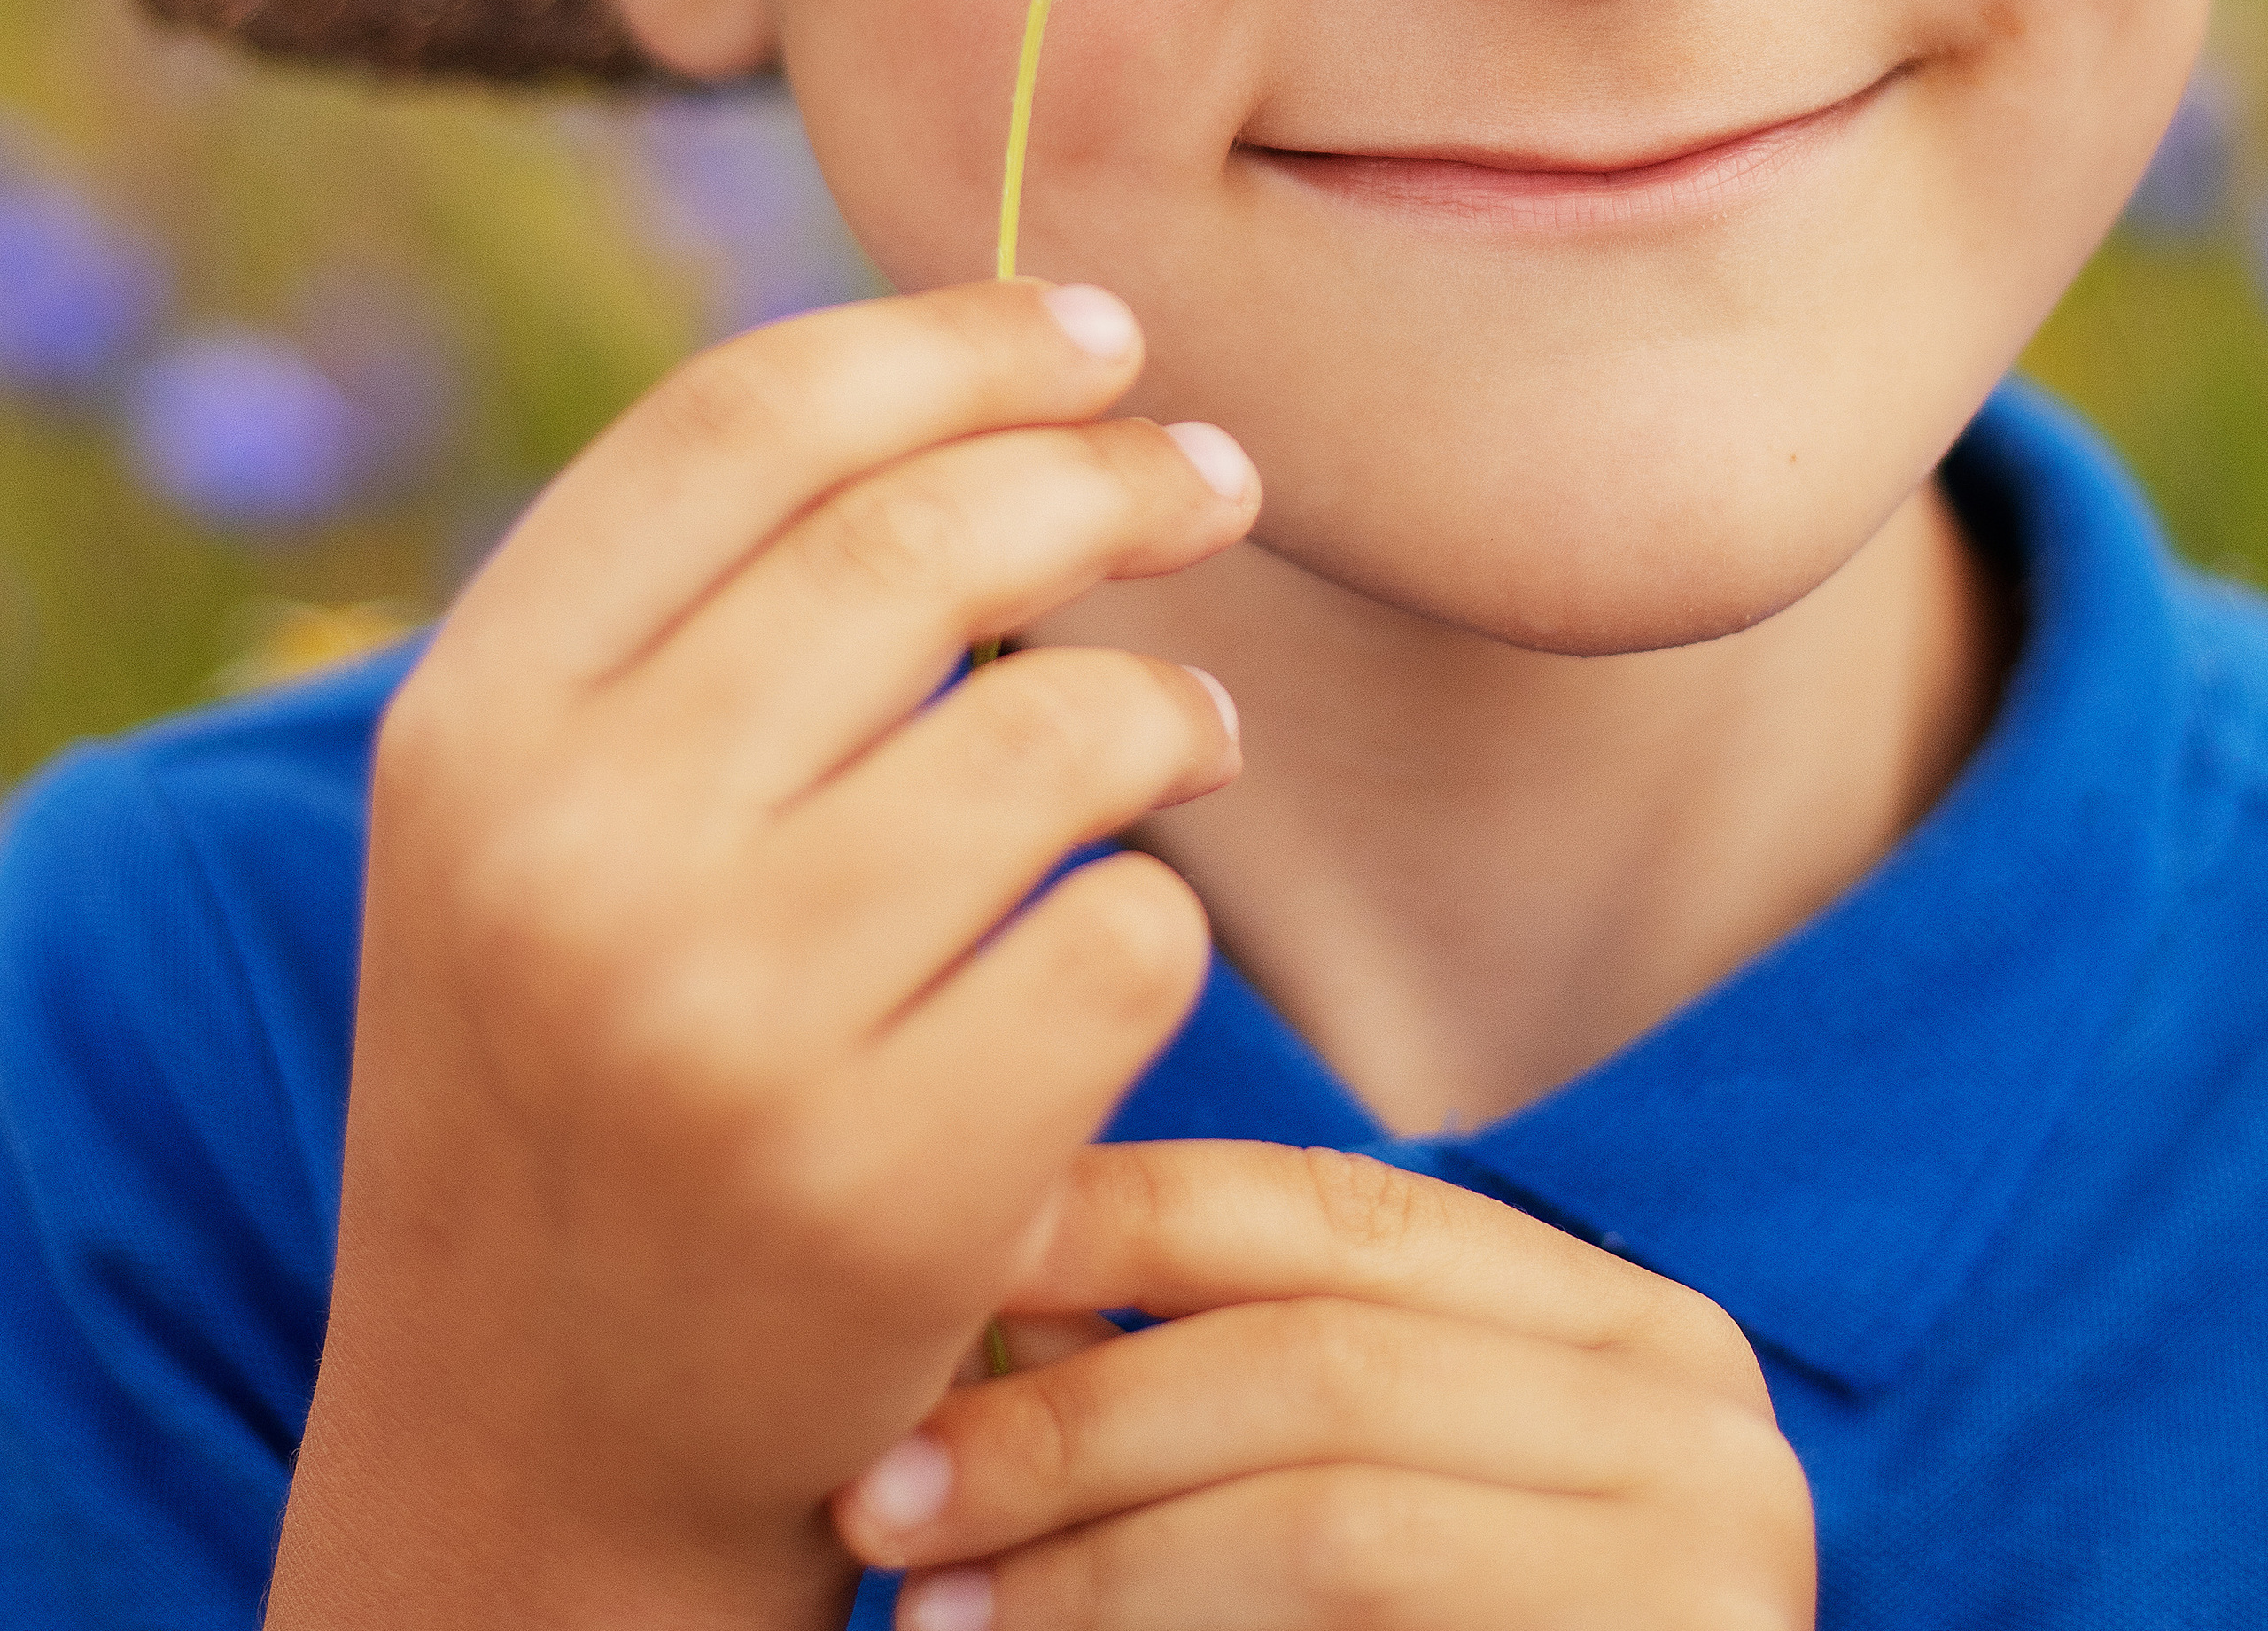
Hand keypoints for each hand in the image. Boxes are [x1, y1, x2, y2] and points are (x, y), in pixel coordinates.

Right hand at [266, 282, 1255, 1630]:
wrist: (534, 1430)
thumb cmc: (577, 1047)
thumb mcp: (533, 808)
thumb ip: (691, 595)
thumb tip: (987, 362)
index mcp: (472, 723)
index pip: (748, 418)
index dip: (956, 338)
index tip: (1097, 331)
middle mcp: (574, 857)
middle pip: (922, 538)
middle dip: (1117, 473)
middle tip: (1214, 478)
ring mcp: (728, 1031)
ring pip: (1062, 727)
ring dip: (1169, 700)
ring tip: (1186, 729)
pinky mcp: (889, 1188)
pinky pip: (1129, 939)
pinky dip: (1157, 908)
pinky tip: (1121, 929)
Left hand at [835, 1141, 1814, 1629]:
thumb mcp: (1376, 1493)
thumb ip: (1226, 1394)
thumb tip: (988, 1296)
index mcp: (1627, 1330)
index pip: (1333, 1210)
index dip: (1118, 1214)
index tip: (935, 1261)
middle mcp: (1699, 1416)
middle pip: (1314, 1353)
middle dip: (1071, 1412)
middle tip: (885, 1483)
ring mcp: (1708, 1564)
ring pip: (1326, 1508)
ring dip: (1092, 1557)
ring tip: (928, 1608)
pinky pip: (1365, 1614)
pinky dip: (1162, 1629)